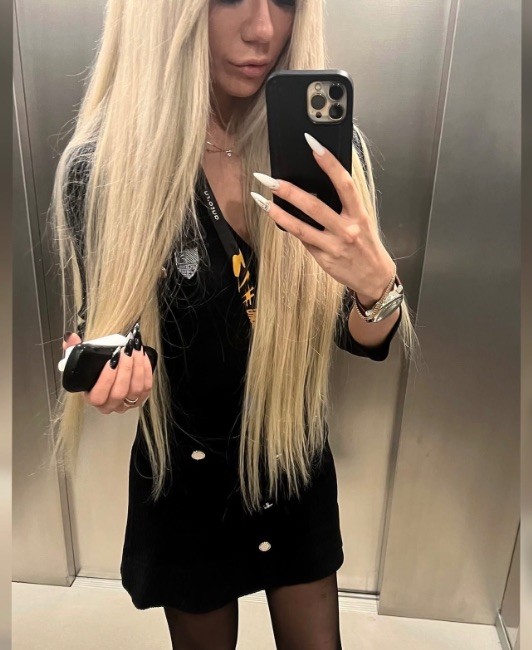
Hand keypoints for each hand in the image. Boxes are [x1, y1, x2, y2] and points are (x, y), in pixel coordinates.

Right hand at [62, 322, 152, 414]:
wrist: (111, 373)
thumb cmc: (94, 369)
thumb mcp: (81, 360)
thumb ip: (72, 349)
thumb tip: (71, 337)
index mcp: (93, 399)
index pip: (98, 396)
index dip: (106, 379)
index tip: (111, 360)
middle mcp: (109, 405)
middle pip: (119, 392)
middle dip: (125, 369)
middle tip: (127, 350)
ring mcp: (126, 404)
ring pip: (135, 389)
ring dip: (137, 367)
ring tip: (136, 349)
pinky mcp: (141, 398)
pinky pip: (146, 387)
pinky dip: (146, 370)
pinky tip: (142, 356)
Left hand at [251, 132, 395, 302]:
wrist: (374, 277)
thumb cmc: (366, 244)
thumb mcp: (361, 221)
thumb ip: (342, 206)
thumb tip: (313, 187)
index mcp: (359, 214)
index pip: (343, 183)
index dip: (328, 162)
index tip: (312, 143)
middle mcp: (347, 229)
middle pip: (314, 206)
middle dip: (288, 190)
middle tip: (267, 178)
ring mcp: (333, 246)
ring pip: (300, 227)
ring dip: (277, 212)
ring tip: (259, 199)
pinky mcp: (324, 259)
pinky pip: (302, 241)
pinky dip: (288, 227)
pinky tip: (274, 217)